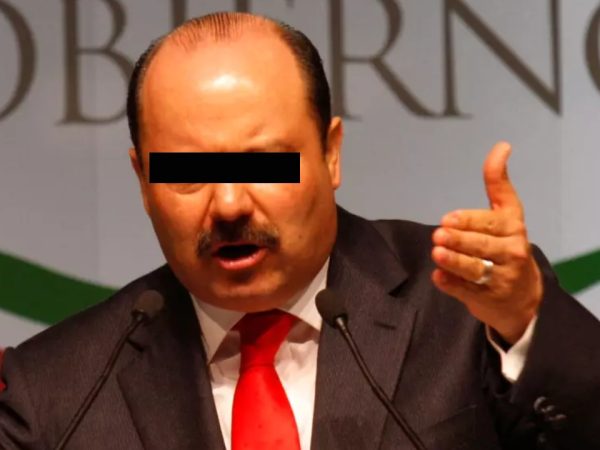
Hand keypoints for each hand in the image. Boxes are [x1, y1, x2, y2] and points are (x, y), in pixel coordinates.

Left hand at [431, 142, 542, 343]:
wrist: (522, 297)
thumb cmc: (506, 246)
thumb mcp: (508, 214)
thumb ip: (498, 183)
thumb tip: (501, 145)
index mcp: (513, 227)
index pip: (492, 222)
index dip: (470, 220)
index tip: (448, 217)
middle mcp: (511, 251)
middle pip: (481, 245)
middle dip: (459, 240)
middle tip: (439, 235)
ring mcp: (501, 277)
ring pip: (474, 268)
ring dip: (454, 261)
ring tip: (437, 253)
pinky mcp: (488, 298)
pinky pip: (466, 291)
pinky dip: (451, 285)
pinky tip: (438, 277)